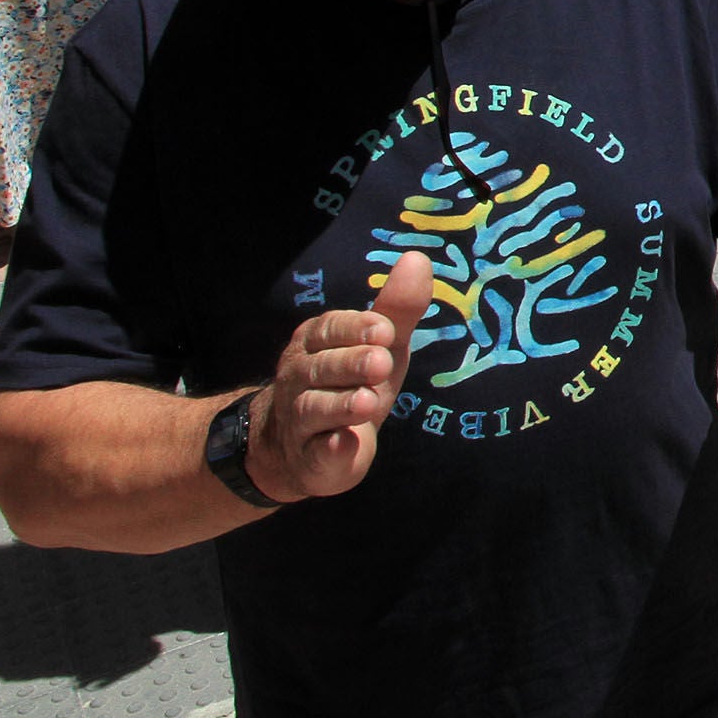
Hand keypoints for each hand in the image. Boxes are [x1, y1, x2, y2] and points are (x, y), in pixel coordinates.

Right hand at [243, 251, 433, 501]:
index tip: (384, 330)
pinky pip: (317, 453)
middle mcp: (299, 377)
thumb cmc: (351, 381)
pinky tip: (344, 444)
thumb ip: (397, 308)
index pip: (331, 329)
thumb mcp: (379, 344)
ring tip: (368, 401)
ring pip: (315, 408)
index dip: (357, 329)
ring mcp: (300, 420)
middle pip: (322, 367)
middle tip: (380, 362)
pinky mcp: (311, 458)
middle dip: (351, 364)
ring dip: (342, 405)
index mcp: (316, 342)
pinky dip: (330, 449)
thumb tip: (417, 258)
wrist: (304, 447)